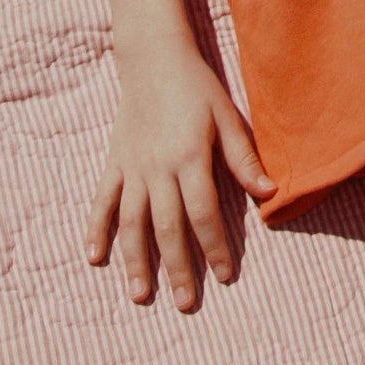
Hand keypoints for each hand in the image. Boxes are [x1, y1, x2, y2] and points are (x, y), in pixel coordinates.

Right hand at [85, 41, 273, 311]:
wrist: (154, 61)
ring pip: (131, 224)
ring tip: (141, 296)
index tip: (225, 276)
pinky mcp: (113, 163)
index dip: (216, 246)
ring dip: (135, 262)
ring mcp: (132, 168)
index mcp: (190, 158)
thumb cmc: (198, 88)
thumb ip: (244, 158)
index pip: (204, 214)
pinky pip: (102, 201)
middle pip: (168, 228)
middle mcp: (158, 169)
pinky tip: (94, 258)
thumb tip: (270, 193)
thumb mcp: (228, 116)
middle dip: (179, 268)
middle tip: (187, 304)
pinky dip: (96, 230)